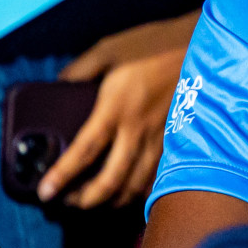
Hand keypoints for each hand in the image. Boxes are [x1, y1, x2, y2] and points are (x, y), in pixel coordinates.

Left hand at [38, 13, 198, 207]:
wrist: (202, 46)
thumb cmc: (154, 44)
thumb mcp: (109, 49)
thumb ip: (80, 69)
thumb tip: (58, 86)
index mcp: (116, 108)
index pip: (84, 151)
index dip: (62, 175)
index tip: (45, 192)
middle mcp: (137, 130)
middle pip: (111, 180)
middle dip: (87, 200)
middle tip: (69, 203)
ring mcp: (160, 139)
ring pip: (136, 185)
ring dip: (113, 200)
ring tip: (95, 201)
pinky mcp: (177, 140)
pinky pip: (157, 176)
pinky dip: (140, 190)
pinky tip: (129, 190)